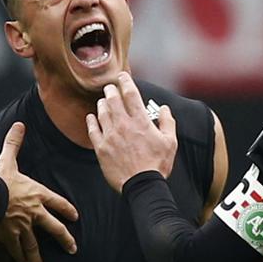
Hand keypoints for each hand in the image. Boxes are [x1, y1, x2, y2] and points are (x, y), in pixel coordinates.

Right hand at [0, 122, 78, 261]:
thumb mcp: (7, 159)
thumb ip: (14, 143)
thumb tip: (19, 124)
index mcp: (37, 194)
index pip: (57, 202)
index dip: (67, 209)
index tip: (75, 217)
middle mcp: (34, 213)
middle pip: (54, 228)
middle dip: (64, 239)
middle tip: (73, 248)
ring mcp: (22, 226)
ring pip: (34, 245)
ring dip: (38, 259)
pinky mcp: (8, 236)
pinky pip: (16, 249)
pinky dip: (19, 258)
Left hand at [86, 72, 177, 191]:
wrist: (142, 185)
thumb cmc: (158, 165)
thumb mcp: (170, 142)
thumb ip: (168, 122)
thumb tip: (165, 108)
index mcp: (141, 121)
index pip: (131, 94)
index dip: (126, 82)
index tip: (122, 76)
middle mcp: (124, 125)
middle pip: (113, 100)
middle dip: (110, 90)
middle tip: (109, 87)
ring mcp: (110, 136)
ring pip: (102, 113)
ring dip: (102, 104)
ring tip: (103, 101)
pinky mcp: (101, 148)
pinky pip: (93, 130)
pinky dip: (91, 121)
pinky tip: (91, 117)